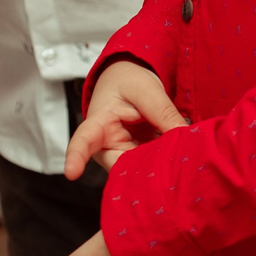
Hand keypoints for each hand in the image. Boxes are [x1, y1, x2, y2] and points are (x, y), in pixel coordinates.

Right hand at [64, 61, 186, 178]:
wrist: (128, 83)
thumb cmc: (129, 82)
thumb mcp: (146, 89)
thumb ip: (163, 112)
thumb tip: (184, 137)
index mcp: (98, 124)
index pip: (82, 142)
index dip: (76, 158)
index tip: (71, 173)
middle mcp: (105, 146)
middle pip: (119, 166)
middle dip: (142, 169)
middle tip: (169, 163)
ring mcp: (122, 154)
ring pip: (138, 169)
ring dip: (159, 166)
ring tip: (179, 156)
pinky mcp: (138, 157)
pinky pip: (152, 165)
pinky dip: (166, 162)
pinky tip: (181, 157)